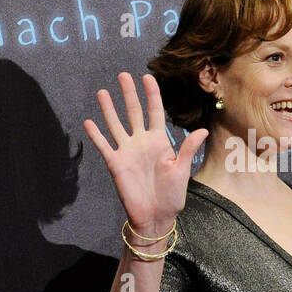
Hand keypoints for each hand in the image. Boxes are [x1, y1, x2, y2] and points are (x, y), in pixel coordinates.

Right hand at [82, 72, 207, 235]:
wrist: (156, 216)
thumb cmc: (172, 195)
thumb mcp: (182, 170)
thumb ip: (188, 149)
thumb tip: (202, 130)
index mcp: (159, 141)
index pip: (154, 112)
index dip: (151, 94)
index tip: (147, 77)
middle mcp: (141, 142)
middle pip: (134, 112)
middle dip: (129, 94)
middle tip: (123, 75)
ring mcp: (127, 152)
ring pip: (116, 125)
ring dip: (109, 109)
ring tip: (102, 91)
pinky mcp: (115, 164)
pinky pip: (104, 146)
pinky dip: (96, 135)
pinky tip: (89, 121)